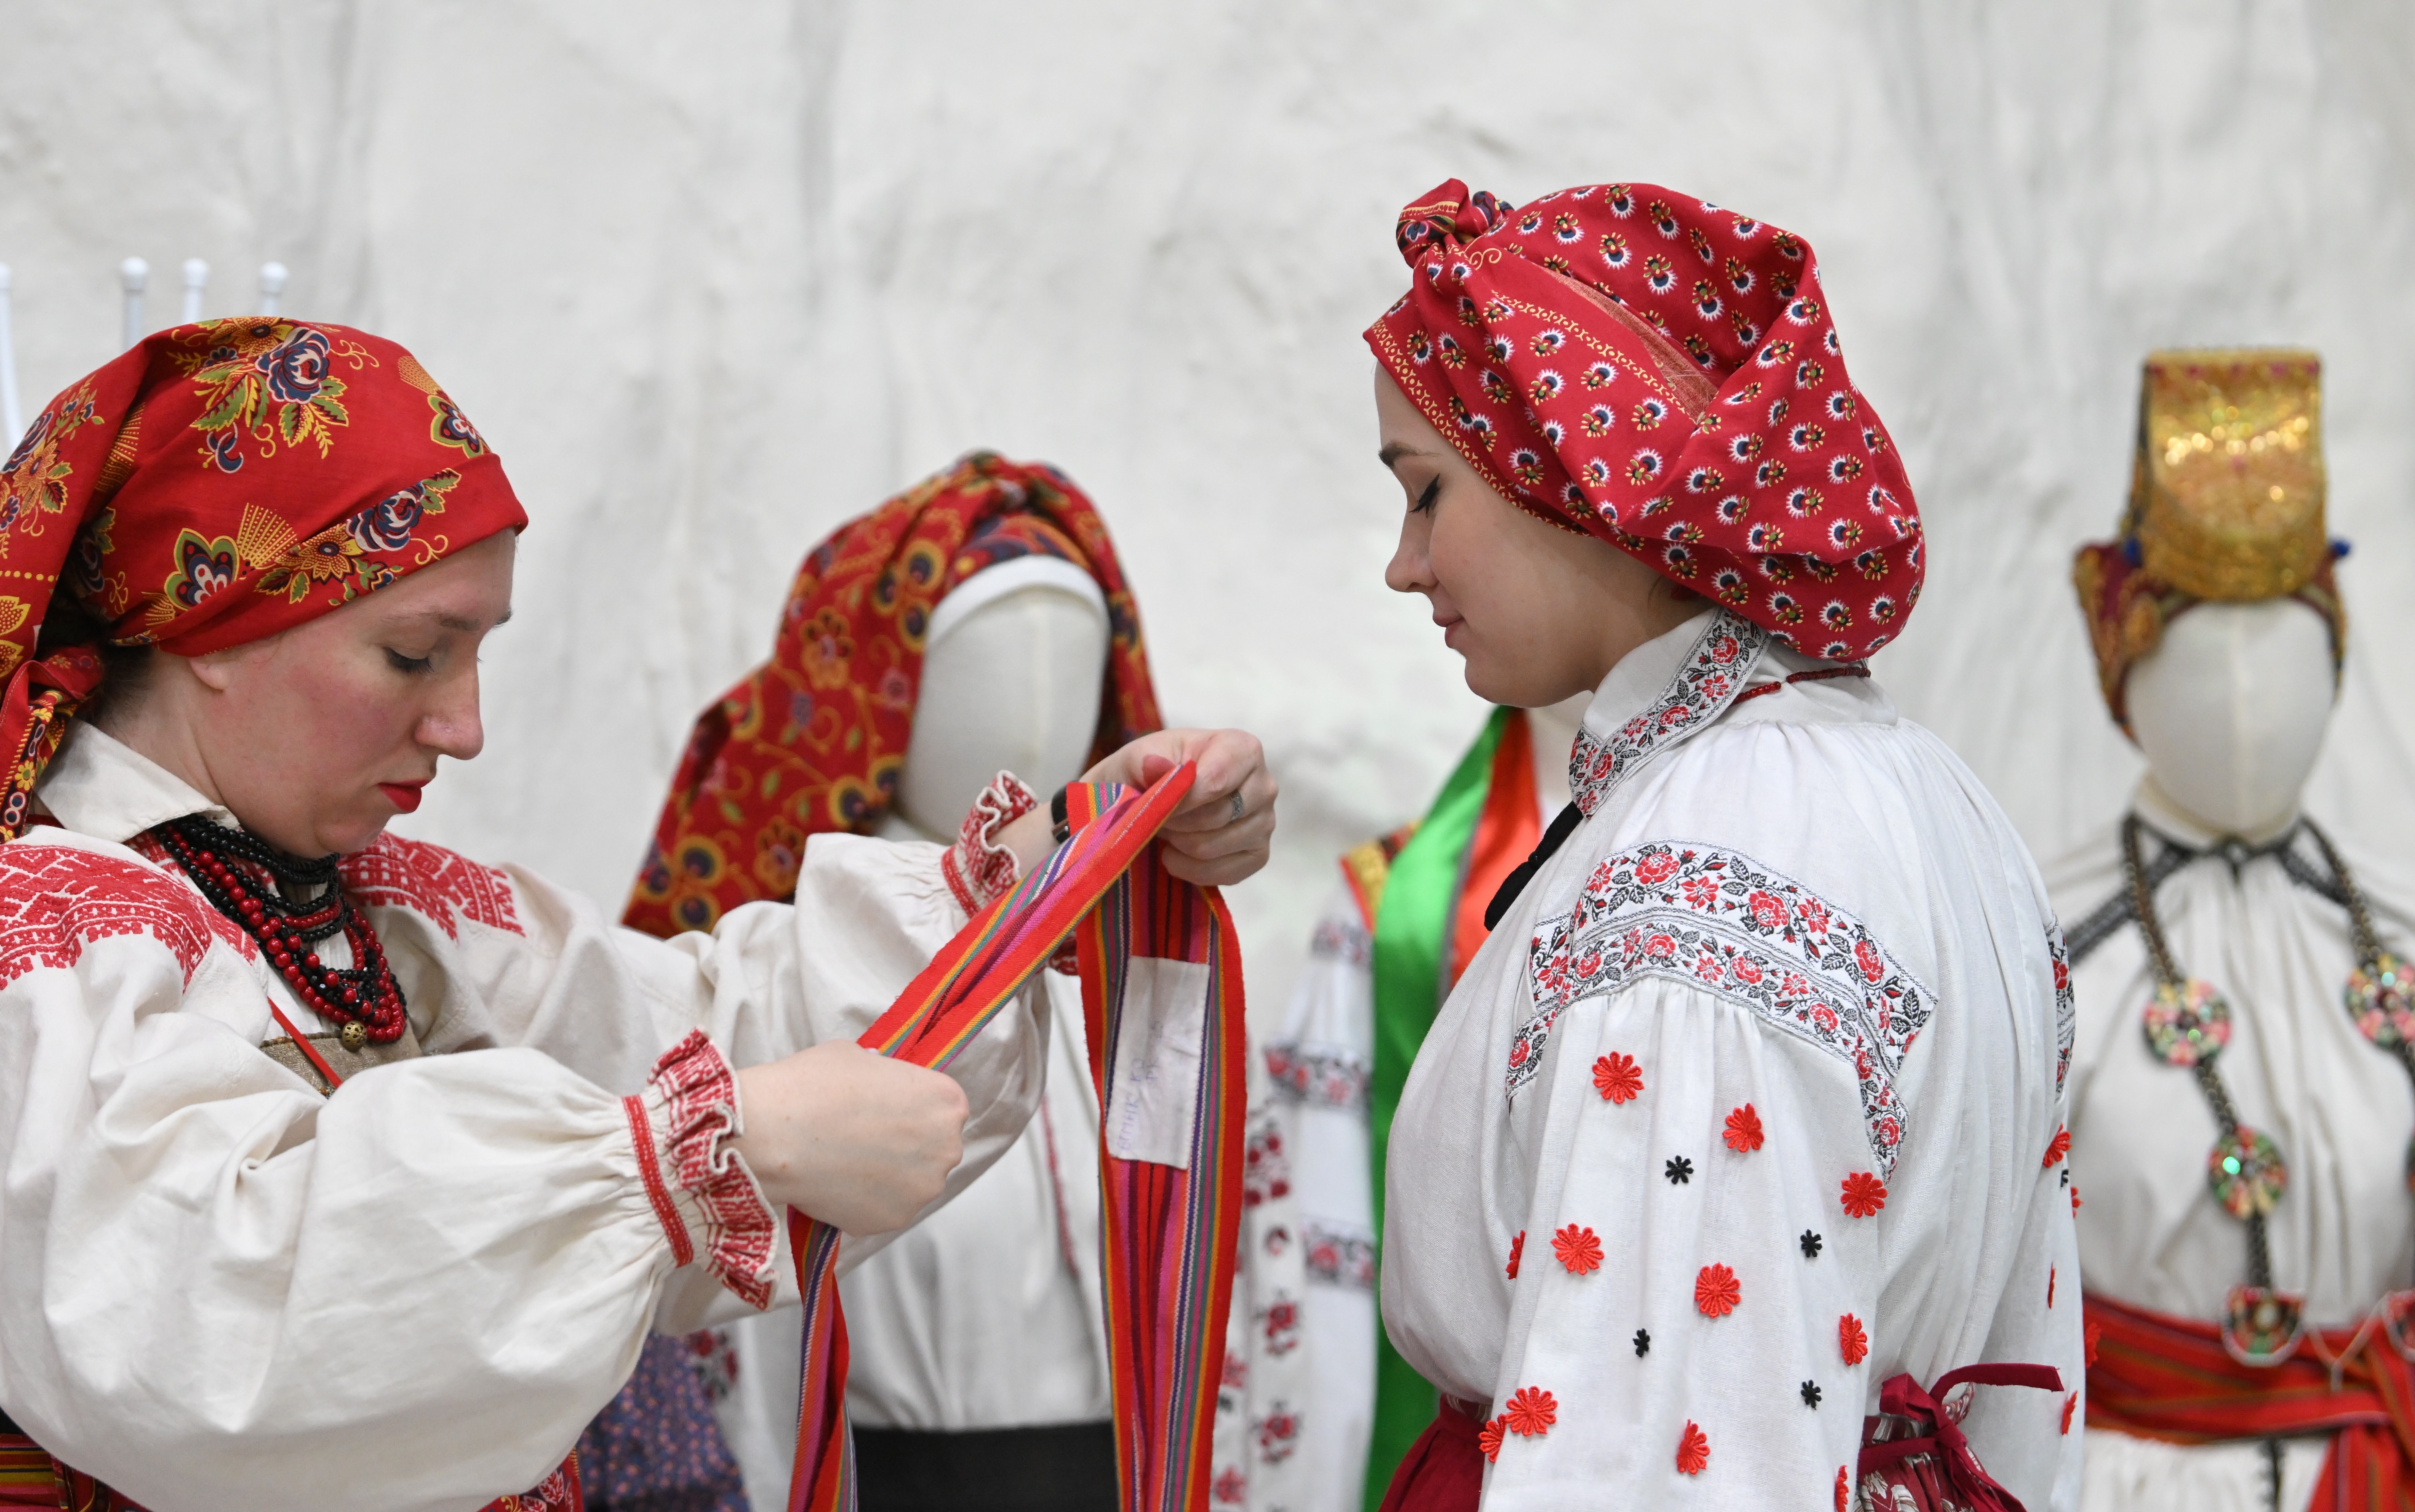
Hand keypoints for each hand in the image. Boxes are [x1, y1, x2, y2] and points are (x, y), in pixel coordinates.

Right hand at [729, 1042, 967, 1234]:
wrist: (778, 1135)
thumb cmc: (816, 1086)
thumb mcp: (858, 1057)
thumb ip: (883, 1073)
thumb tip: (880, 1085)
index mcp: (947, 1102)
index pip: (941, 1107)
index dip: (911, 1107)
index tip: (886, 1110)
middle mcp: (947, 1149)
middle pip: (933, 1147)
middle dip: (906, 1144)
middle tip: (864, 1138)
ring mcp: (923, 1189)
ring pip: (911, 1181)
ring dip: (888, 1175)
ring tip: (846, 1162)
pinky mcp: (895, 1220)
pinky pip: (886, 1207)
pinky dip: (867, 1200)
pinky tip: (838, 1183)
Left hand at [1085, 728, 1275, 886]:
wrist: (1158, 798)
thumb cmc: (1151, 773)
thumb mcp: (1139, 759)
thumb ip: (1145, 762)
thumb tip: (1155, 766)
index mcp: (1243, 749)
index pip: (1215, 781)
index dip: (1180, 800)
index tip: (1155, 805)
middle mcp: (1264, 785)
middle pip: (1217, 817)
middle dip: (1176, 822)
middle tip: (1158, 816)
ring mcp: (1266, 823)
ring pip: (1213, 848)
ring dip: (1178, 844)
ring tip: (1168, 830)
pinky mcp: (1258, 856)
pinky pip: (1222, 874)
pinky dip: (1188, 869)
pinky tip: (1176, 852)